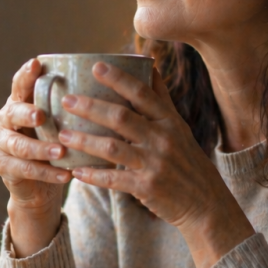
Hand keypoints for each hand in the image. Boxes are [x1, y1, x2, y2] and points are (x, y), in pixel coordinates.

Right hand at [0, 58, 72, 255]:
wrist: (39, 186)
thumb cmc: (57, 145)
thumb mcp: (63, 123)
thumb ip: (75, 107)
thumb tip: (117, 86)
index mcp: (21, 102)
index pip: (20, 84)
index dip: (26, 74)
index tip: (37, 64)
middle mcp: (7, 119)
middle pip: (13, 112)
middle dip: (27, 113)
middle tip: (41, 115)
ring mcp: (2, 144)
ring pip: (19, 145)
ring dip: (40, 149)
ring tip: (61, 151)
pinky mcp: (4, 167)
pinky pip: (25, 170)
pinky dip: (47, 173)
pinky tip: (65, 176)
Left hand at [59, 61, 254, 267]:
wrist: (204, 202)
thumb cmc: (186, 160)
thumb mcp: (179, 127)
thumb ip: (160, 99)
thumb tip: (149, 66)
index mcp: (169, 121)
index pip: (142, 93)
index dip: (119, 79)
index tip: (96, 66)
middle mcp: (163, 139)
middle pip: (122, 117)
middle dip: (91, 107)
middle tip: (66, 100)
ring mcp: (155, 164)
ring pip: (113, 148)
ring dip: (85, 141)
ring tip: (62, 136)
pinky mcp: (147, 187)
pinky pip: (114, 179)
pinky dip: (93, 175)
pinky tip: (76, 171)